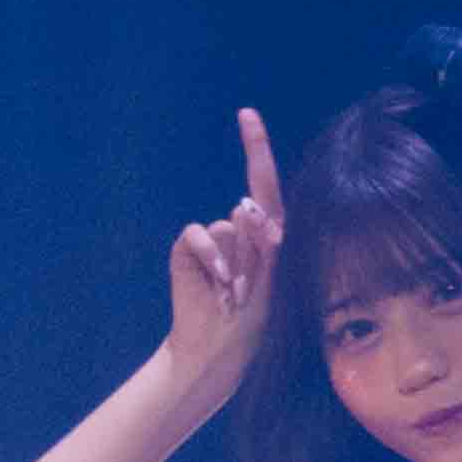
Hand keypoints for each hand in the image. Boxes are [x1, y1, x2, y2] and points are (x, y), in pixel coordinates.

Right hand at [152, 114, 285, 403]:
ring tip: (234, 292)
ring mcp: (214, 239)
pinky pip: (199, 233)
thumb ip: (266, 243)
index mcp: (271, 236)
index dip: (256, 147)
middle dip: (255, 243)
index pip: (266, 184)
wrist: (217, 348)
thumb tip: (244, 204)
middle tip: (252, 287)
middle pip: (248, 205)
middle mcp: (242, 231)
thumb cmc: (256, 321)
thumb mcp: (274, 283)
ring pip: (227, 227)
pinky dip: (209, 256)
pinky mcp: (188, 248)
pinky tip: (216, 283)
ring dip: (234, 261)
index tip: (246, 114)